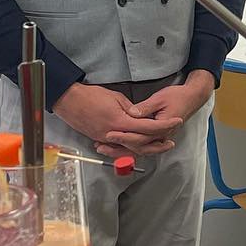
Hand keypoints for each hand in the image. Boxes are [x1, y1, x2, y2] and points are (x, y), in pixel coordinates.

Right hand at [53, 81, 180, 157]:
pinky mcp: (99, 139)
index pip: (147, 128)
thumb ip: (131, 110)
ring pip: (129, 150)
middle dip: (157, 145)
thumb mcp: (115, 98)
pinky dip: (129, 150)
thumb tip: (141, 117)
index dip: (164, 126)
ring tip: (158, 147)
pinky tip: (138, 148)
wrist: (69, 100)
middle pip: (140, 144)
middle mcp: (113, 134)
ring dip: (145, 150)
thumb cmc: (91, 95)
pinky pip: (118, 149)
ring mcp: (105, 139)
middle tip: (170, 143)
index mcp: (120, 122)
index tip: (177, 121)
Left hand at [92, 70, 214, 156]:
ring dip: (121, 151)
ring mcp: (160, 138)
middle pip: (137, 147)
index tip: (109, 134)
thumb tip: (131, 113)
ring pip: (139, 150)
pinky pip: (142, 146)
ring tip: (104, 148)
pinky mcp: (157, 137)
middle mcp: (161, 136)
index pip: (140, 137)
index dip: (123, 136)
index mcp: (162, 128)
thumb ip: (144, 108)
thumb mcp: (160, 98)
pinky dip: (128, 148)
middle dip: (118, 147)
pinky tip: (116, 147)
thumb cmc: (178, 96)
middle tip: (101, 144)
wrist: (192, 98)